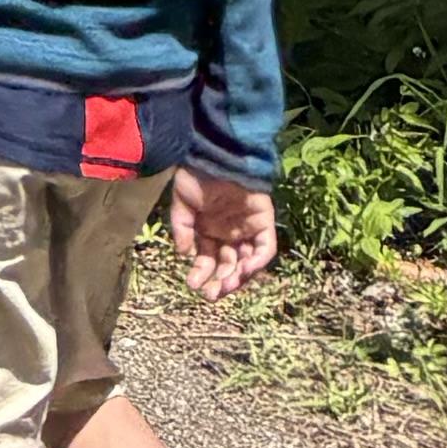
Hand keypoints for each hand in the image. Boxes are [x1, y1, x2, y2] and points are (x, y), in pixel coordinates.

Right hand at [172, 166, 277, 299]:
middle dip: (220, 282)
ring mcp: (248, 229)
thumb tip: (183, 255)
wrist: (218, 153)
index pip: (208, 259)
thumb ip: (182, 228)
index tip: (193, 284)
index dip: (202, 273)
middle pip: (228, 265)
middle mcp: (229, 234)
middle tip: (211, 294)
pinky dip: (257, 261)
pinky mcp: (264, 222)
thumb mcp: (182, 203)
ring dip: (237, 277)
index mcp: (209, 230)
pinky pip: (265, 248)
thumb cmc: (196, 175)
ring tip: (226, 286)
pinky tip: (244, 269)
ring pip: (246, 262)